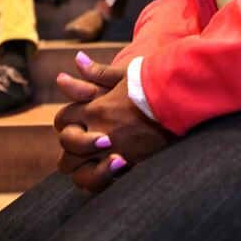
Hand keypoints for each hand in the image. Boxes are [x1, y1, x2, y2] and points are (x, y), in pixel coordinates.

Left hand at [54, 54, 172, 192]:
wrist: (177, 99)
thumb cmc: (151, 83)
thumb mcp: (122, 74)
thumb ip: (97, 71)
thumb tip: (77, 58)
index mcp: (93, 108)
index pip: (63, 119)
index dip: (65, 121)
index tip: (74, 122)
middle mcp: (98, 131)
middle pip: (66, 145)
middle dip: (70, 145)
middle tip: (79, 145)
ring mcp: (111, 151)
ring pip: (78, 170)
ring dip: (80, 168)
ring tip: (89, 164)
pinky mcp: (127, 165)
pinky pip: (101, 182)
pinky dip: (98, 182)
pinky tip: (103, 176)